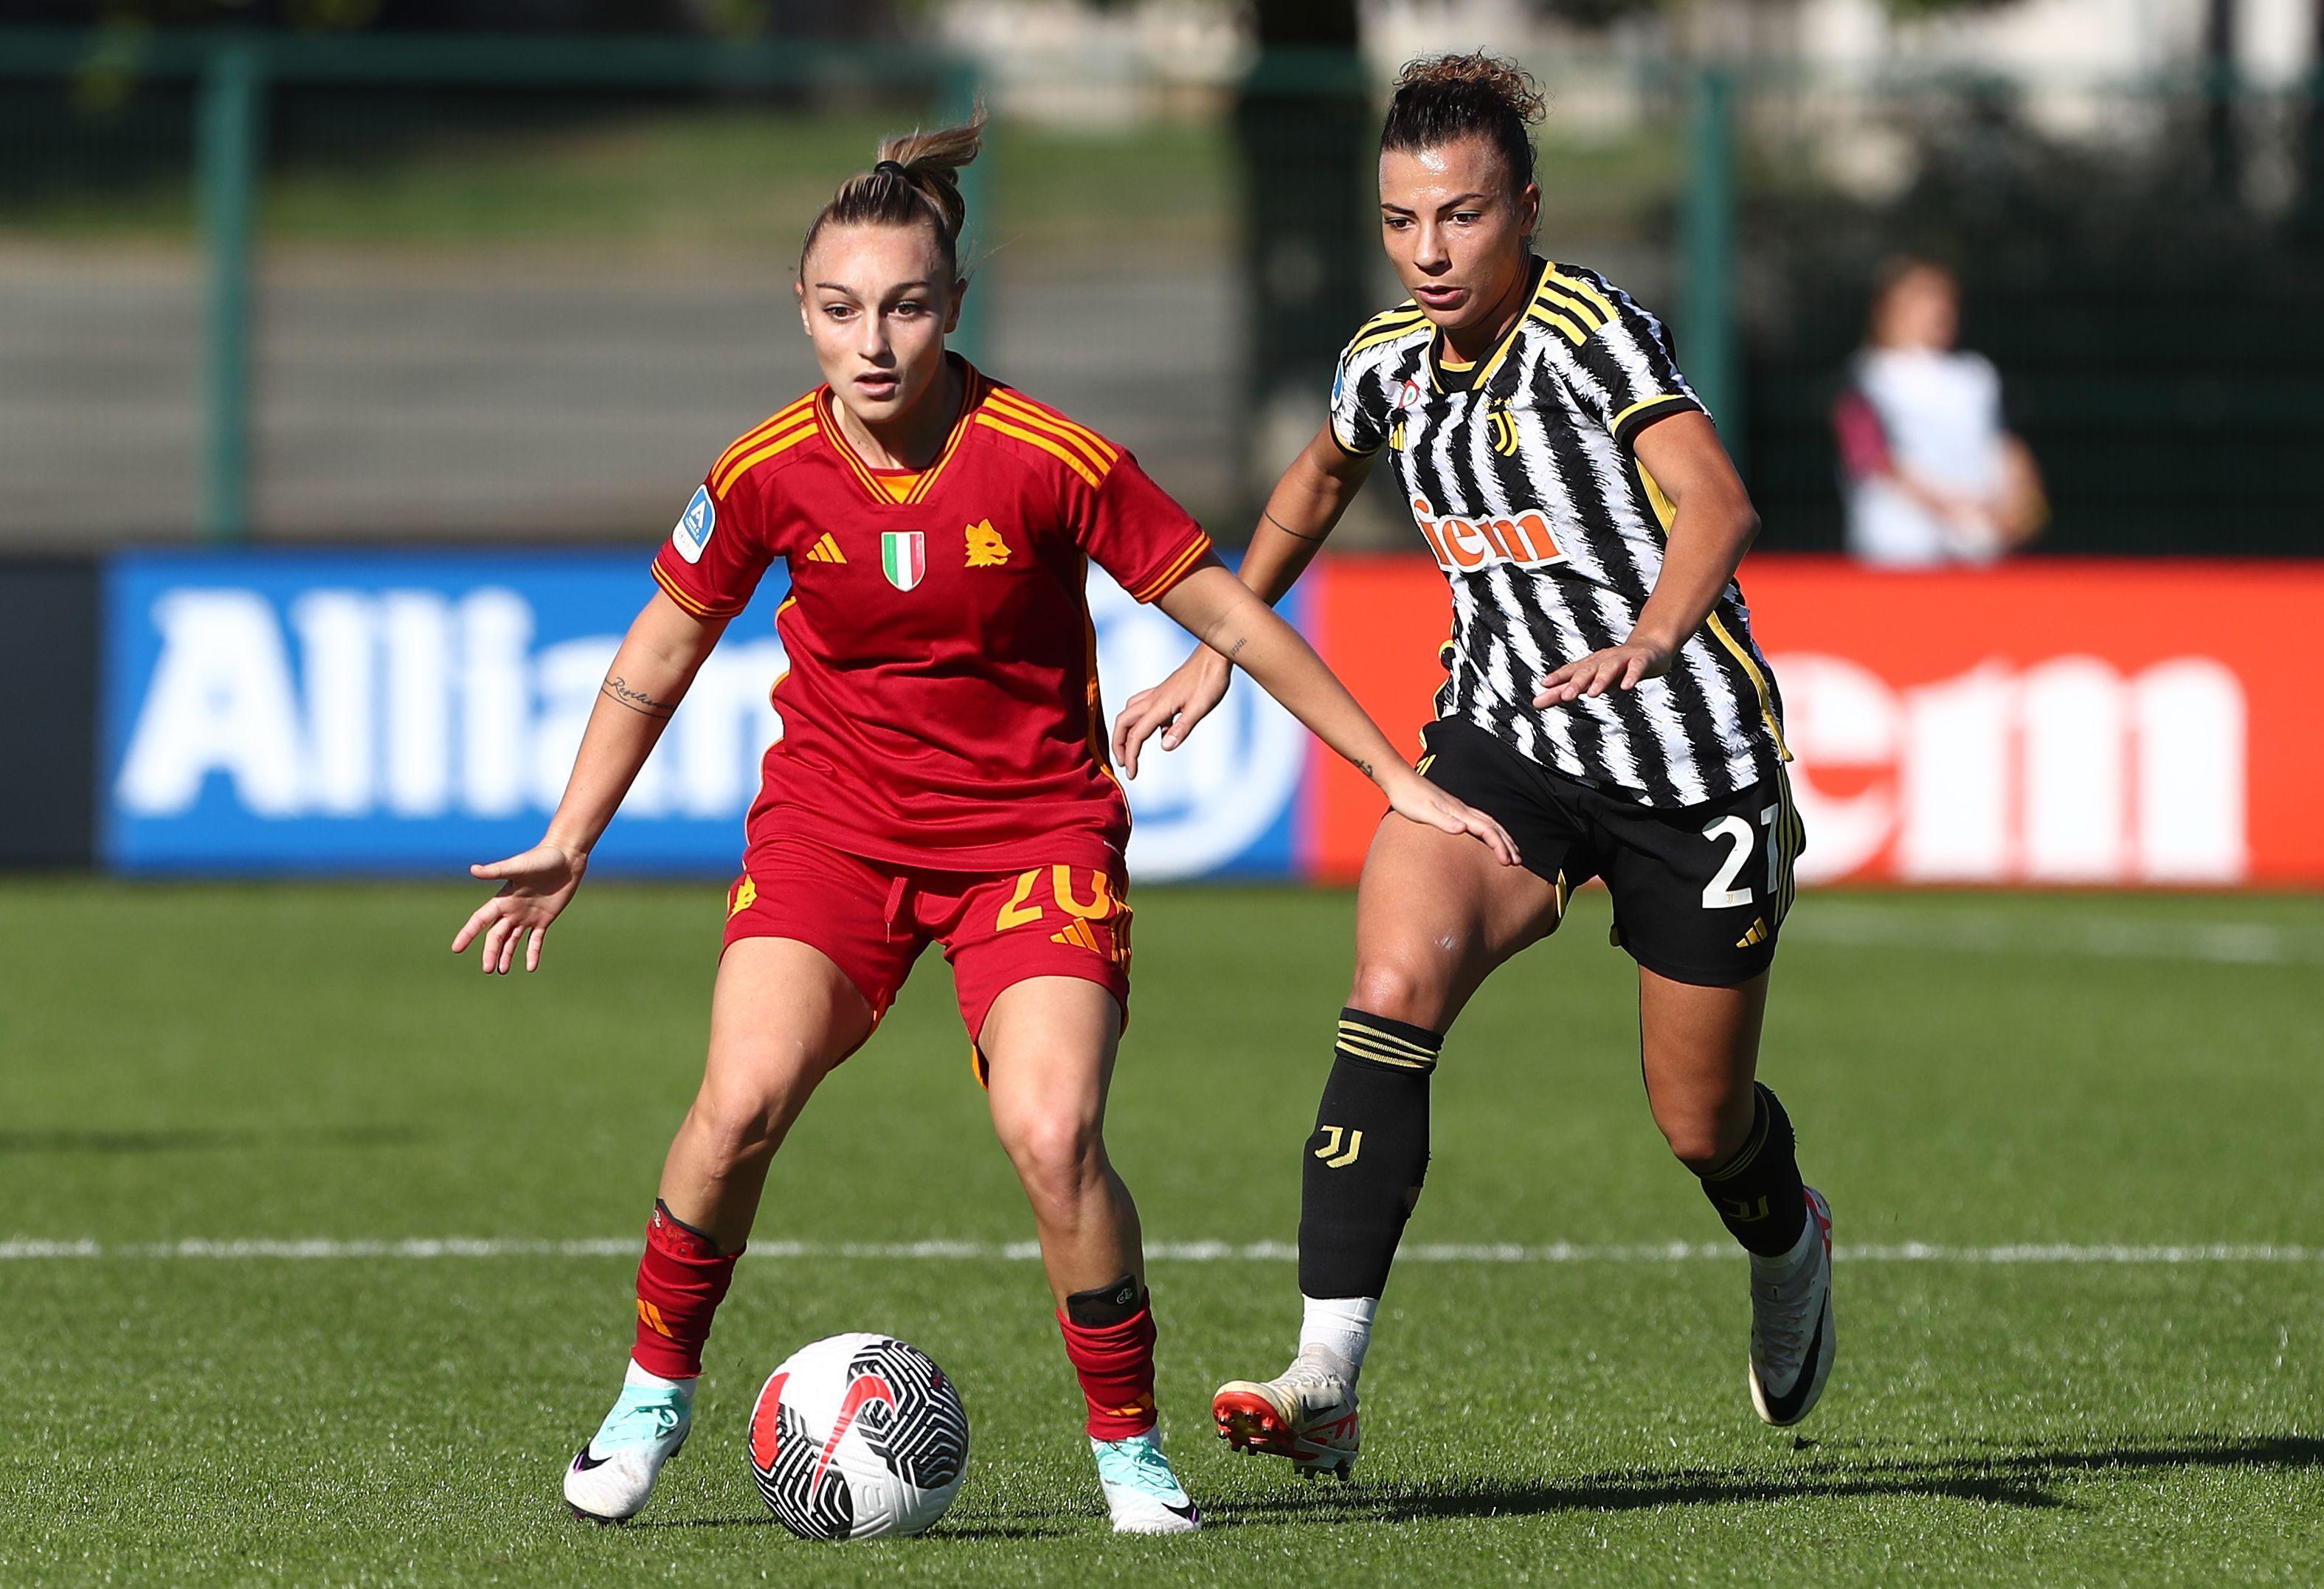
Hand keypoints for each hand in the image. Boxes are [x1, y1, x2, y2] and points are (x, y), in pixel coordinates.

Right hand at [450, 842, 587, 974]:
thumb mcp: (517, 867)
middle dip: (490, 952)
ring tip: (501, 971)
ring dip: (506, 955)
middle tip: (487, 969)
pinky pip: (536, 940)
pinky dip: (532, 953)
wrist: (566, 858)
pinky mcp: (544, 919)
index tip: (456, 948)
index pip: (480, 920)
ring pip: (512, 941)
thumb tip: (473, 870)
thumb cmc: (540, 858)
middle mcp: (512, 910)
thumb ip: (496, 871)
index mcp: (502, 899)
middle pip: (496, 936)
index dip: (468, 934)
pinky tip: (530, 967)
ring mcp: (528, 916)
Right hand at [1110, 650, 1231, 778]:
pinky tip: (1158, 731)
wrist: (1214, 655)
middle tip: (1124, 764)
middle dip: (1118, 744)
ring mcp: (1157, 694)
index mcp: (1160, 706)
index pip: (1137, 735)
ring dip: (1125, 731)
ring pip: (1129, 713)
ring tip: (1130, 748)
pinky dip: (1140, 721)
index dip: (1131, 756)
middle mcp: (1153, 700)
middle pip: (1123, 722)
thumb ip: (1182, 728)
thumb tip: (1165, 747)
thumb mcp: (1200, 708)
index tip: (1132, 773)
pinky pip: (1142, 707)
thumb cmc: (1210, 680)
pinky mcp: (1164, 692)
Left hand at [1381, 766, 1521, 867]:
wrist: (1399, 780)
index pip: (1487, 830)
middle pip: (1493, 826)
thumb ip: (1443, 821)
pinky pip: (1479, 821)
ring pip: (1488, 822)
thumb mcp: (1423, 812)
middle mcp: (1462, 809)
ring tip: (1510, 851)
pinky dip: (1489, 830)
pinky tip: (1486, 836)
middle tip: (1518, 861)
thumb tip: (1463, 829)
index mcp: (1459, 812)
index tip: (1508, 861)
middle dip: (1507, 843)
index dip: (1499, 845)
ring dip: (1501, 836)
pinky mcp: (1452, 809)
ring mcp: (1458, 808)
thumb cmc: (1408, 797)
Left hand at [1533, 642, 1671, 707]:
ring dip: (1601, 680)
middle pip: (1588, 670)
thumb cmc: (1615, 669)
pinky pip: (1636, 668)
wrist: (1650, 649)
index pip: (1571, 671)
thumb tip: (1535, 702)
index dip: (1558, 677)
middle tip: (1565, 696)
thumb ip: (1562, 692)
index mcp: (1589, 665)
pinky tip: (1627, 687)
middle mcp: (1603, 660)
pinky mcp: (1641, 660)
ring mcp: (1622, 659)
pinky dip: (1631, 676)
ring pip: (1610, 668)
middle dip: (1576, 683)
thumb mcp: (1590, 681)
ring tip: (1593, 693)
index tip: (1544, 685)